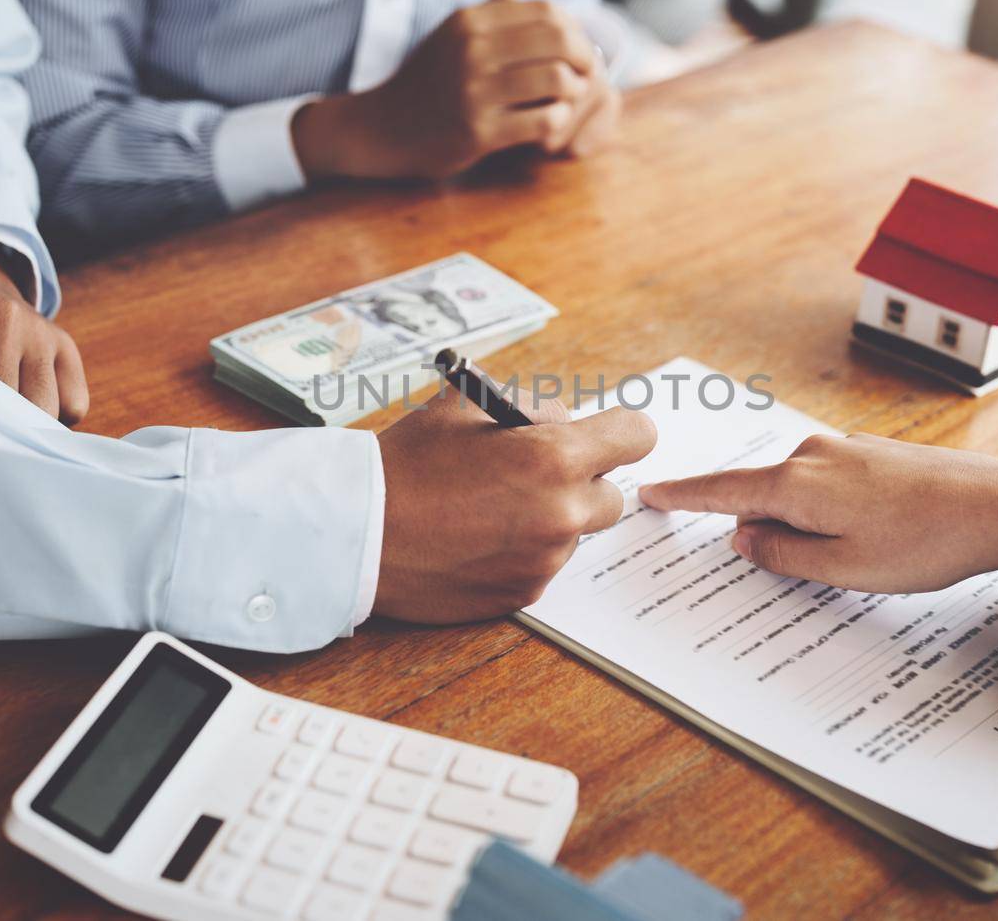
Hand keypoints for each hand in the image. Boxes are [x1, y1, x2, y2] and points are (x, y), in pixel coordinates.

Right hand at [292, 0, 620, 180]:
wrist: (381, 129)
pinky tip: (547, 124)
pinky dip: (557, 122)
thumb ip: (493, 16)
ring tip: (564, 101)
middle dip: (584, 59)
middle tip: (584, 76)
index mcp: (470, 21)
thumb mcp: (452, 37)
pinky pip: (544, 120)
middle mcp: (473, 50)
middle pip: (559, 41)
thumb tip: (535, 1)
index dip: (574, 30)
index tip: (577, 49)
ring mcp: (475, 91)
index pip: (546, 11)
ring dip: (572, 93)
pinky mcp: (480, 131)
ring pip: (557, 80)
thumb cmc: (427, 83)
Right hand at [373, 384, 656, 623]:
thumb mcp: (468, 404)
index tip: (603, 436)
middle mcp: (562, 514)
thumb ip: (532, 407)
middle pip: (612, 494)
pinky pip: (544, 565)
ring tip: (491, 507)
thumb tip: (566, 421)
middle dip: (581, 481)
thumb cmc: (408, 462)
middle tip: (532, 474)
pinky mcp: (523, 594)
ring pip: (575, 532)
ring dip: (550, 518)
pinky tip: (478, 538)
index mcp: (555, 458)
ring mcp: (545, 560)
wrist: (359, 532)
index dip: (619, 431)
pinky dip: (523, 551)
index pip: (637, 436)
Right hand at [638, 433, 997, 592]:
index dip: (683, 496)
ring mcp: (845, 449)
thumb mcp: (843, 568)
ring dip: (810, 527)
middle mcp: (813, 455)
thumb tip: (745, 537)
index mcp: (796, 484)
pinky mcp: (872, 454)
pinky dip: (834, 514)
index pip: (722, 491)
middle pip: (764, 494)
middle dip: (768, 531)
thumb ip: (783, 553)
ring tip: (861, 559)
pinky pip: (831, 485)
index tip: (650, 492)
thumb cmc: (923, 543)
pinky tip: (874, 538)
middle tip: (814, 567)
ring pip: (802, 492)